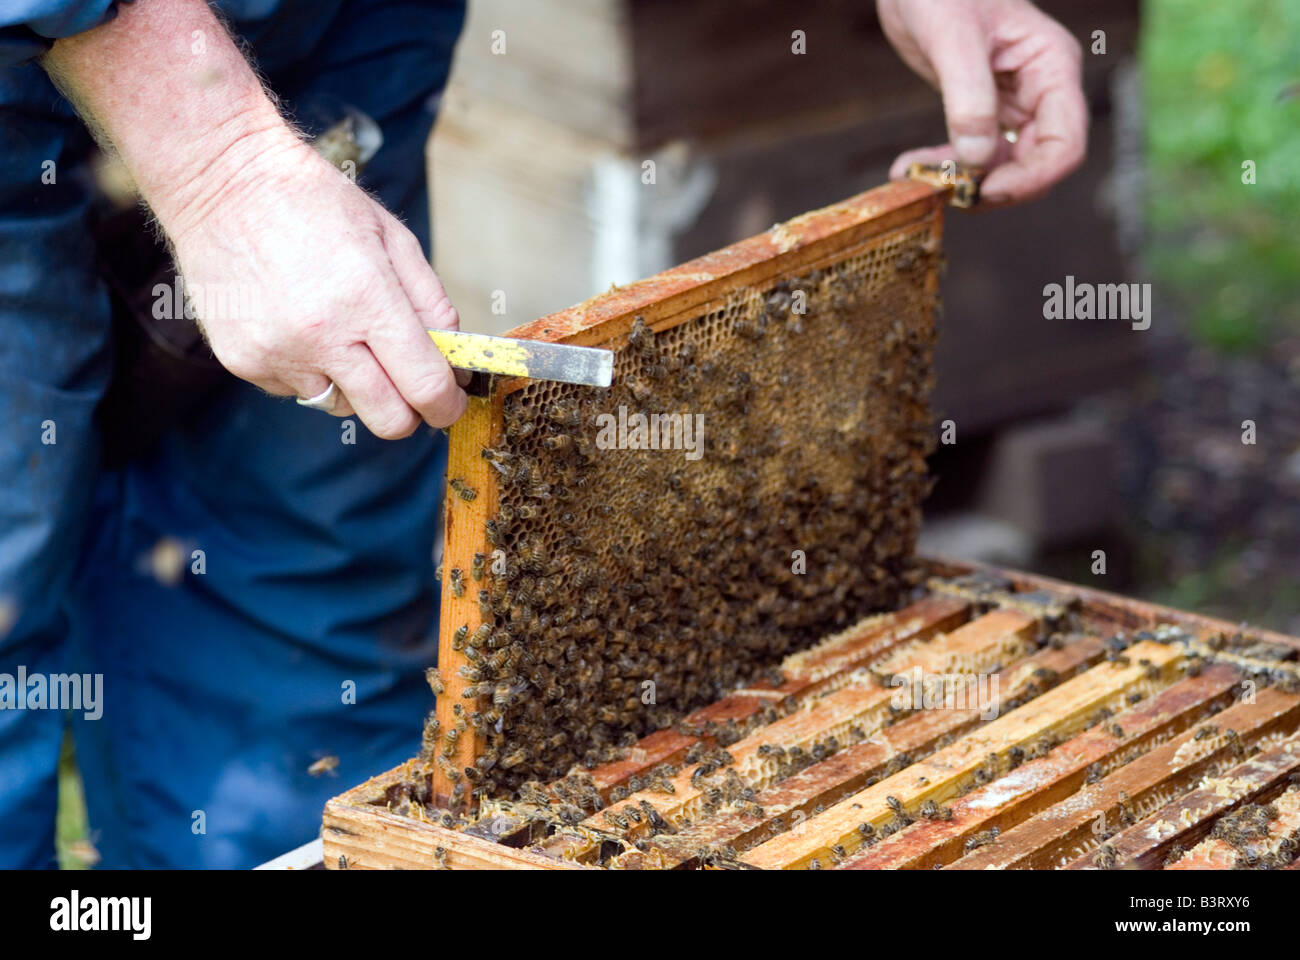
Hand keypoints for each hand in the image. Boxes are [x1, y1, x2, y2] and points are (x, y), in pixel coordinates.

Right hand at [41, 0, 466, 438]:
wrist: (220, 180)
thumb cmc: (313, 201)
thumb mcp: (392, 237)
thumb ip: (431, 303)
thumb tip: (453, 358)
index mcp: (366, 298)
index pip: (424, 384)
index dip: (447, 403)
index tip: (451, 402)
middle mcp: (321, 335)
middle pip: (387, 419)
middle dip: (410, 412)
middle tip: (412, 389)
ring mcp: (277, 353)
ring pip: (341, 406)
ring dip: (355, 386)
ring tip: (342, 334)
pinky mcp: (243, 361)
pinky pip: (296, 390)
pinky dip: (309, 370)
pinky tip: (298, 325)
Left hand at [877, 0, 1087, 206]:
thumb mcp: (952, 37)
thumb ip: (968, 96)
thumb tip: (977, 156)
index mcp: (1052, 67)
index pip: (1064, 143)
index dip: (1031, 178)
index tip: (986, 191)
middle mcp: (1040, 89)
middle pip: (1036, 162)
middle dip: (995, 185)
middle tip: (949, 194)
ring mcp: (1011, 101)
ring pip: (1002, 164)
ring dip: (965, 181)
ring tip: (920, 180)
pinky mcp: (979, 108)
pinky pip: (973, 151)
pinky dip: (946, 165)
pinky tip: (910, 167)